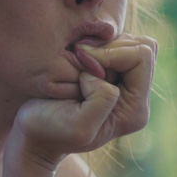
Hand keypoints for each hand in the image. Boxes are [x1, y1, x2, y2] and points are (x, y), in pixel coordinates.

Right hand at [3, 35, 156, 176]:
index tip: (83, 65)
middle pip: (140, 46)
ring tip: (78, 63)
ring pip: (128, 42)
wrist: (35, 135)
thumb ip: (101, 100)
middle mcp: (135, 96)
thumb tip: (103, 73)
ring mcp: (124, 84)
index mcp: (134, 108)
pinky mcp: (110, 75)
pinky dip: (95, 46)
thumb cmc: (50, 130)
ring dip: (100, 46)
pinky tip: (77, 60)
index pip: (141, 57)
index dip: (111, 53)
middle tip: (80, 63)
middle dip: (108, 48)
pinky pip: (113, 44)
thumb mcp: (78, 125)